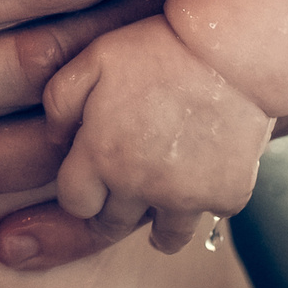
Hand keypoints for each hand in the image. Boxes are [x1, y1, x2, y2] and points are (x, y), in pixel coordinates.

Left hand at [42, 17, 272, 255]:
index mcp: (101, 156)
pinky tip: (205, 174)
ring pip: (166, 238)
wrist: (231, 53)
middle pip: (112, 225)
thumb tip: (56, 140)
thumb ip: (60, 101)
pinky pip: (211, 215)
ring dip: (160, 224)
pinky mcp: (226, 197)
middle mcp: (139, 186)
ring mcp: (185, 197)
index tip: (91, 180)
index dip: (80, 191)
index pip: (74, 203)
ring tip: (163, 204)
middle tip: (123, 193)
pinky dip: (207, 200)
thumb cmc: (159, 49)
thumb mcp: (92, 59)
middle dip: (112, 210)